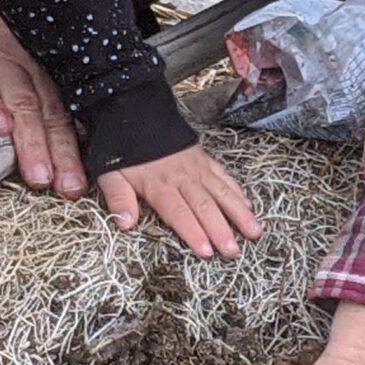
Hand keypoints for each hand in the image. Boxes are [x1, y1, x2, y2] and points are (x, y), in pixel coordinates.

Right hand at [0, 0, 87, 199]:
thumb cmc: (1, 4)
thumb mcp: (34, 35)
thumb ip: (47, 74)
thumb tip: (69, 117)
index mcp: (43, 63)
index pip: (63, 111)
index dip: (72, 147)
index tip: (81, 180)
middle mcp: (25, 64)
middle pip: (46, 114)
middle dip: (56, 154)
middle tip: (65, 186)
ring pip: (17, 104)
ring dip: (28, 140)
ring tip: (35, 171)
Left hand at [97, 146, 262, 259]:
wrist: (135, 113)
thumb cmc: (122, 149)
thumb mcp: (110, 174)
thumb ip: (118, 199)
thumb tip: (124, 224)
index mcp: (159, 185)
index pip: (178, 213)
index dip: (193, 233)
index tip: (206, 251)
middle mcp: (182, 178)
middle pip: (204, 207)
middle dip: (221, 230)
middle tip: (234, 252)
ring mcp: (196, 168)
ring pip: (221, 192)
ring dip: (238, 213)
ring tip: (254, 232)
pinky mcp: (204, 159)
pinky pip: (224, 176)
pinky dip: (237, 191)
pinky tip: (248, 205)